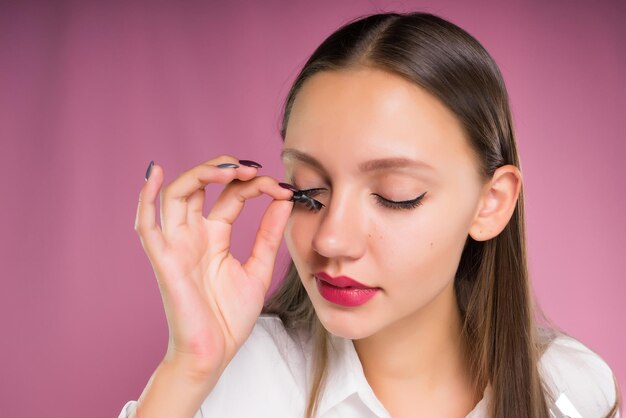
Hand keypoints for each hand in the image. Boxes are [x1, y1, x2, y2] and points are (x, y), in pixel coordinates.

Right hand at [134, 156, 293, 376]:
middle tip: (253, 169)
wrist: (214, 353)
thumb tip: (284, 201)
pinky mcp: (163, 261)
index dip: (255, 185)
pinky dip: (146, 199)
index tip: (283, 188)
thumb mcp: (258, 269)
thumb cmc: (230, 317)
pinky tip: (155, 174)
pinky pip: (147, 226)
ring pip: (176, 195)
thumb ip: (268, 235)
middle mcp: (193, 234)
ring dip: (199, 175)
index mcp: (214, 235)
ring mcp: (176, 245)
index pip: (231, 196)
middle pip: (200, 186)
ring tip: (228, 169)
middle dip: (225, 170)